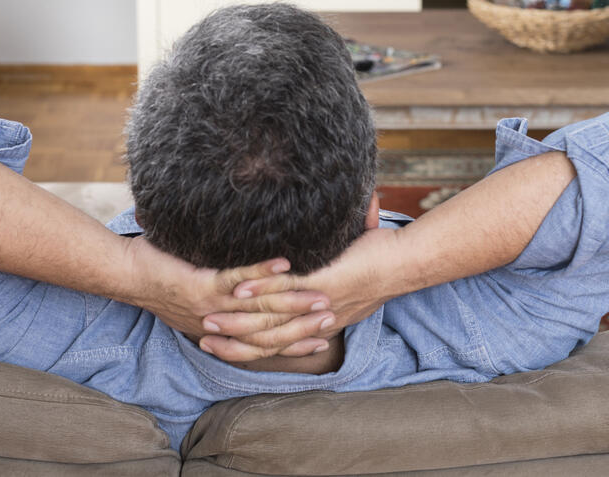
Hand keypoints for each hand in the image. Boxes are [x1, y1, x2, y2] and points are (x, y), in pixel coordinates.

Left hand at [122, 236, 333, 357]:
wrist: (127, 275)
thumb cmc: (163, 280)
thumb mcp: (197, 300)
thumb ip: (224, 301)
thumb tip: (249, 295)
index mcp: (220, 332)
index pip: (265, 344)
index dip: (295, 342)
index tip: (324, 336)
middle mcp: (219, 325)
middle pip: (270, 331)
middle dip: (304, 325)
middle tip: (333, 316)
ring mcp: (212, 306)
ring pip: (260, 309)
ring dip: (294, 301)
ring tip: (321, 294)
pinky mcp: (202, 285)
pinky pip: (237, 279)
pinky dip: (263, 272)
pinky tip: (285, 263)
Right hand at [202, 227, 403, 347]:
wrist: (405, 262)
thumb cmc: (380, 263)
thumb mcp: (347, 277)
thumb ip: (327, 276)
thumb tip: (314, 263)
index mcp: (321, 324)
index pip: (276, 344)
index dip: (248, 347)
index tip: (220, 344)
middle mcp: (316, 321)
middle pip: (266, 340)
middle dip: (232, 342)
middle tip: (203, 339)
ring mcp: (318, 304)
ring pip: (270, 321)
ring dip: (236, 321)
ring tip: (209, 319)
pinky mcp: (323, 284)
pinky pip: (284, 292)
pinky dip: (258, 289)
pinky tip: (236, 290)